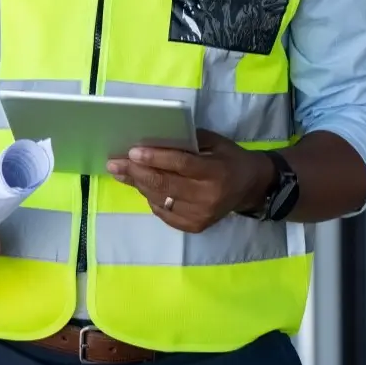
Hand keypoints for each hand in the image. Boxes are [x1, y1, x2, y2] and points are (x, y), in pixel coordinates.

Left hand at [106, 129, 271, 232]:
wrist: (250, 188)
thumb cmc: (229, 158)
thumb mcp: (214, 142)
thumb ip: (187, 140)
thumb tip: (152, 138)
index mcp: (216, 172)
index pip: (181, 165)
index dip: (155, 158)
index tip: (132, 151)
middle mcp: (208, 197)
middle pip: (165, 185)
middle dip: (136, 172)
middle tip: (115, 163)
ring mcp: (201, 215)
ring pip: (160, 199)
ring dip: (138, 185)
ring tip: (122, 172)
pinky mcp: (195, 226)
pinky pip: (164, 213)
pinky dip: (150, 198)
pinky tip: (142, 186)